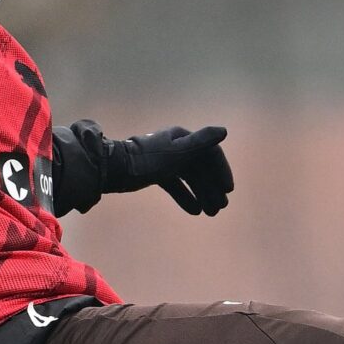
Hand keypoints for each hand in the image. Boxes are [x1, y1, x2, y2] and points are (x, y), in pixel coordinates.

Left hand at [107, 125, 233, 214]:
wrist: (115, 169)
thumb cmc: (148, 159)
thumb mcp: (177, 151)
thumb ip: (201, 142)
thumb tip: (224, 130)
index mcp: (184, 138)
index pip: (211, 154)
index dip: (222, 171)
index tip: (228, 189)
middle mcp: (178, 148)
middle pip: (202, 169)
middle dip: (213, 188)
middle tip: (220, 207)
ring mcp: (168, 161)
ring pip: (191, 179)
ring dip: (202, 195)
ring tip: (210, 213)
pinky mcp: (157, 173)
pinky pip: (176, 185)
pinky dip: (185, 197)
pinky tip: (194, 211)